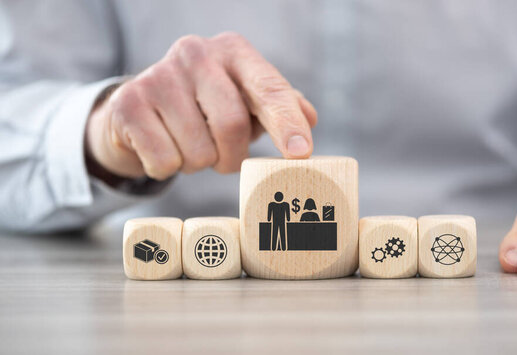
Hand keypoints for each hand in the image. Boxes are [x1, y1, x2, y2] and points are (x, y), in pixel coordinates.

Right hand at [85, 32, 316, 179]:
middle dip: (233, 158)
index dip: (286, 122)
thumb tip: (310, 117)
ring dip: (199, 164)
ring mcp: (157, 76)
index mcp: (233, 51)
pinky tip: (164, 147)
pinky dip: (168, 168)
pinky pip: (164, 161)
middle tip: (226, 161)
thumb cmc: (206, 105)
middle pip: (231, 125)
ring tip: (190, 146)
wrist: (141, 107)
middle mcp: (195, 54)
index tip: (301, 153)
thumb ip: (280, 106)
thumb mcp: (246, 100)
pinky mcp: (128, 103)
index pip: (268, 88)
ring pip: (197, 152)